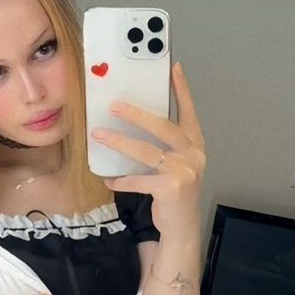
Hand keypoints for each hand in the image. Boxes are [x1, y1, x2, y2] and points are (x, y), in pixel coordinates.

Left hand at [90, 61, 205, 234]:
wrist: (182, 227)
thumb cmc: (174, 192)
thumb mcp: (176, 165)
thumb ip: (163, 146)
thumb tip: (132, 121)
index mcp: (195, 145)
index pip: (189, 112)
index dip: (182, 90)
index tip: (174, 67)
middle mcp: (193, 155)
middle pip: (164, 127)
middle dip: (138, 115)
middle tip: (114, 106)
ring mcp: (184, 172)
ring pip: (147, 151)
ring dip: (120, 142)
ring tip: (99, 134)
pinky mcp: (171, 188)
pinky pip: (140, 179)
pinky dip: (122, 180)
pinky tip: (109, 179)